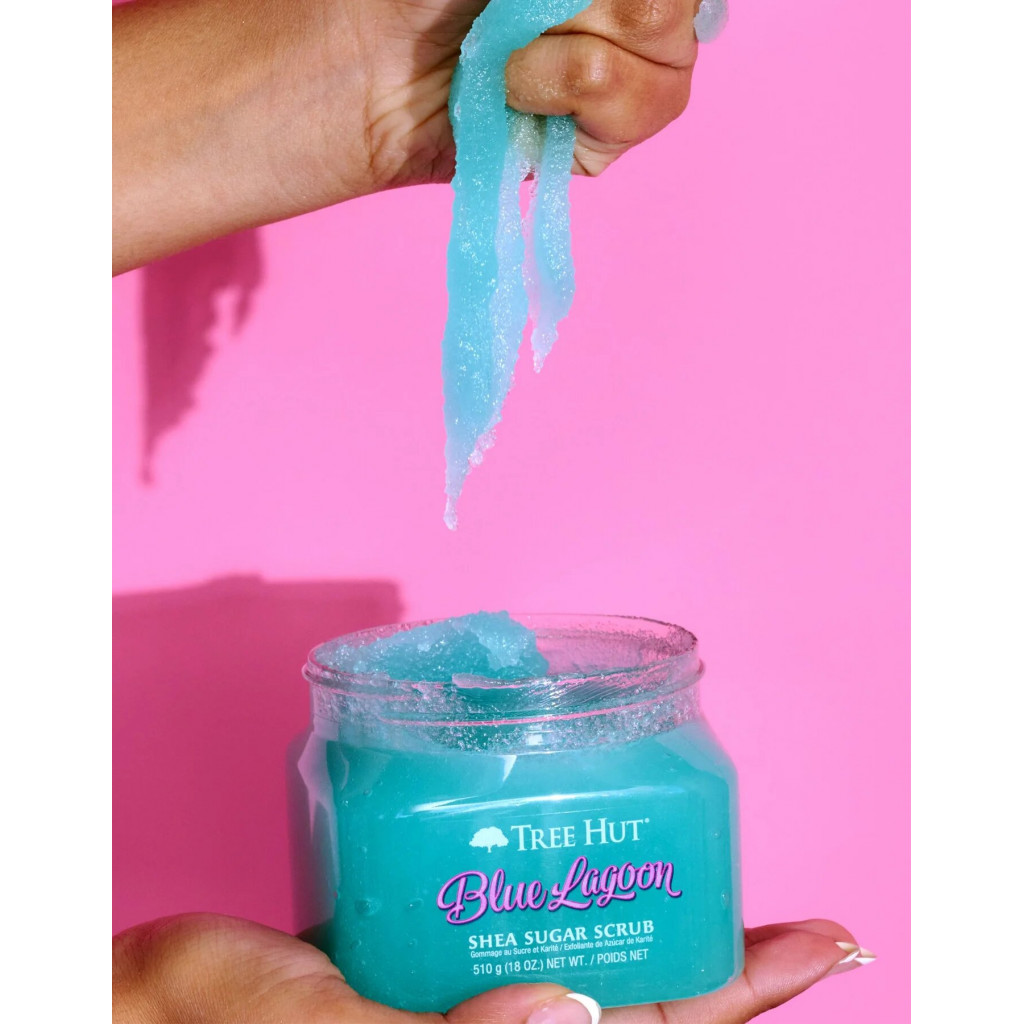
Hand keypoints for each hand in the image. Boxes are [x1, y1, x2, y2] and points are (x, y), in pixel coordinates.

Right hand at [112, 913, 870, 1022]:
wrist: (137, 1000)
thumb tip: (568, 1016)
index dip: (739, 996)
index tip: (821, 943)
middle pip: (637, 1011)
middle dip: (721, 966)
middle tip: (789, 915)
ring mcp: (463, 1014)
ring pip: (587, 974)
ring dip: (652, 926)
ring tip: (707, 874)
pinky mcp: (428, 973)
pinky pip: (521, 940)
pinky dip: (568, 903)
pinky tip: (588, 860)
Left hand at [113, 0, 704, 271]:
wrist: (365, 65)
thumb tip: (657, 1)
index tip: (549, 1)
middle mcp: (631, 18)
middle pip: (675, 12)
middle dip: (588, 9)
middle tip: (512, 13)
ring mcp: (623, 83)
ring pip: (663, 64)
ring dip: (568, 55)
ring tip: (505, 60)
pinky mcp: (598, 145)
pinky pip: (634, 112)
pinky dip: (566, 93)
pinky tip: (516, 95)